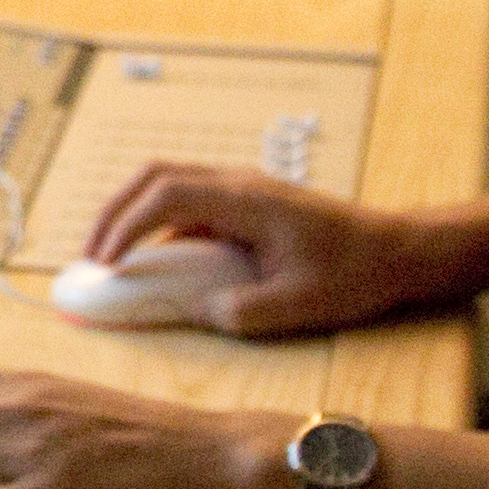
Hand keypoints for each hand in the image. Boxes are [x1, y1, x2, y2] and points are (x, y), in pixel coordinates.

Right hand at [77, 167, 451, 335]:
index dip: (125, 227)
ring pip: (169, 182)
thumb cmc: (356, 274)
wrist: (398, 250)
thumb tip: (196, 312)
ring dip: (134, 212)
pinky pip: (191, 202)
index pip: (165, 196)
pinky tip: (158, 261)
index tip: (105, 264)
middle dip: (114, 211)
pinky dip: (161, 224)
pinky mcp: (247, 202)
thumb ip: (241, 313)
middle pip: (155, 175)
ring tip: (112, 254)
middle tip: (91, 254)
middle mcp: (239, 184)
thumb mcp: (298, 306)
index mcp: (247, 200)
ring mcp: (243, 189)